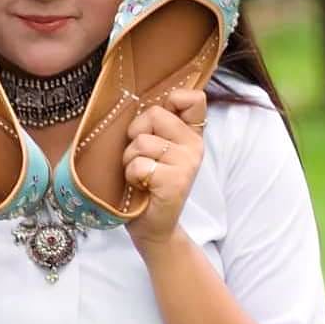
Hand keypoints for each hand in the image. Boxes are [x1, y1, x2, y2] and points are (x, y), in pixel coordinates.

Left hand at [122, 89, 206, 253]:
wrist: (152, 226)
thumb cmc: (145, 183)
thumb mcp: (151, 149)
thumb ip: (154, 125)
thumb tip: (135, 97)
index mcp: (190, 133)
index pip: (192, 98)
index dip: (169, 101)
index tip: (156, 125)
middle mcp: (194, 145)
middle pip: (153, 114)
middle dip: (135, 136)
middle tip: (141, 158)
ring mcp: (188, 163)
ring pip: (141, 142)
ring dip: (130, 160)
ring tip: (140, 175)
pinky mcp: (176, 181)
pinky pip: (139, 164)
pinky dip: (131, 176)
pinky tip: (141, 187)